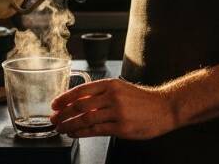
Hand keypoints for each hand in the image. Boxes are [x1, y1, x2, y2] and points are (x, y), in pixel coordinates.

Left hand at [50, 78, 177, 139]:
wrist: (165, 108)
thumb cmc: (143, 100)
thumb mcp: (122, 89)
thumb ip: (103, 94)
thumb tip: (80, 100)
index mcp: (111, 84)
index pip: (81, 90)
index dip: (65, 98)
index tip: (55, 104)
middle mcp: (113, 96)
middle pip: (80, 105)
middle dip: (63, 113)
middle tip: (54, 119)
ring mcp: (117, 112)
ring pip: (85, 119)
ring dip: (69, 125)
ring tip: (61, 128)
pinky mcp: (121, 127)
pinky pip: (96, 130)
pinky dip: (82, 133)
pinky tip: (75, 134)